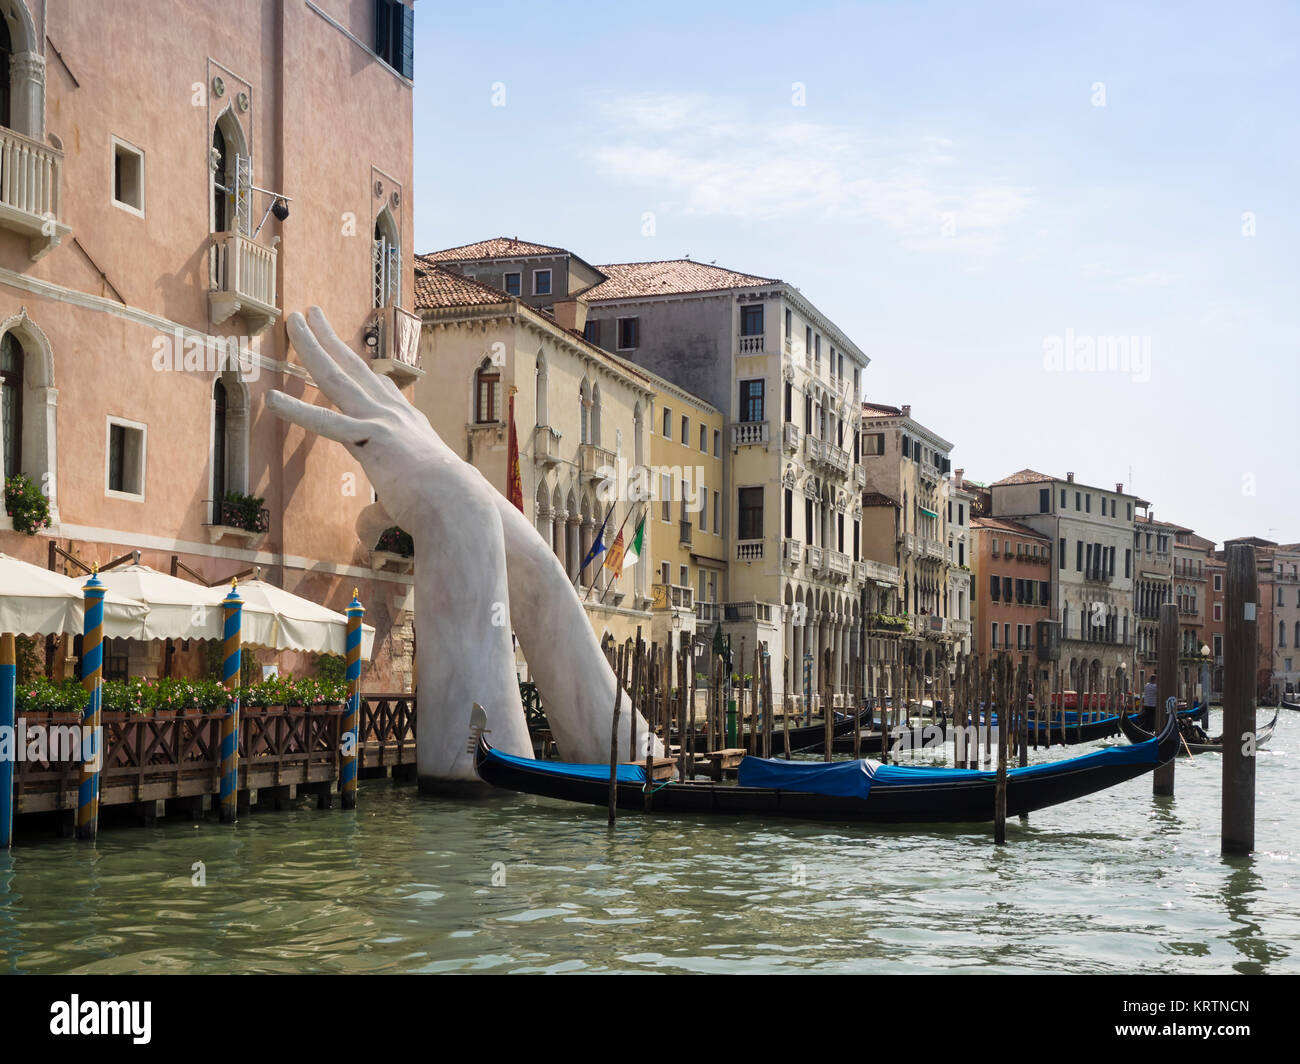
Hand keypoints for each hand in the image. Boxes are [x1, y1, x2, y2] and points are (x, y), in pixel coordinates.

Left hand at [266, 308, 458, 532]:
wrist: (460, 505)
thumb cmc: (443, 507)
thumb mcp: (409, 502)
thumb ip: (378, 511)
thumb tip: (364, 527)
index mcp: (409, 426)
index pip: (379, 390)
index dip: (360, 368)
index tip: (348, 351)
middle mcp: (395, 414)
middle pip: (355, 368)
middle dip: (330, 338)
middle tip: (312, 313)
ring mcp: (382, 422)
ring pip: (337, 377)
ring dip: (312, 347)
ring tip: (292, 320)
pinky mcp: (370, 439)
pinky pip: (326, 423)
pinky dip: (297, 411)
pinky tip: (272, 398)